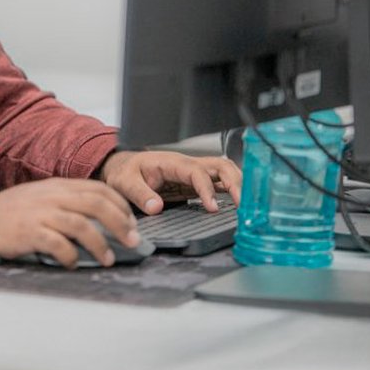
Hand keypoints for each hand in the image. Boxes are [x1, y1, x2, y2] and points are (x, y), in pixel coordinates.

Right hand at [0, 178, 139, 268]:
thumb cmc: (9, 213)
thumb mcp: (40, 198)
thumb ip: (66, 202)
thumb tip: (98, 217)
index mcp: (57, 185)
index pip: (98, 188)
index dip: (120, 205)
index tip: (132, 222)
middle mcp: (52, 196)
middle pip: (96, 204)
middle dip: (120, 223)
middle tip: (132, 241)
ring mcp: (40, 213)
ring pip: (82, 224)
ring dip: (100, 244)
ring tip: (108, 259)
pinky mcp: (28, 232)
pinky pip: (58, 244)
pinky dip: (70, 256)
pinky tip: (72, 263)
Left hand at [98, 150, 241, 215]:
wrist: (124, 167)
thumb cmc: (126, 171)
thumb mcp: (125, 182)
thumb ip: (140, 194)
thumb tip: (156, 207)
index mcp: (173, 162)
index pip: (198, 172)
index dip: (207, 189)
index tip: (212, 207)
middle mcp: (188, 165)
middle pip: (221, 166)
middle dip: (235, 183)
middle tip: (243, 205)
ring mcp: (194, 173)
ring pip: (224, 172)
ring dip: (238, 185)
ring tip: (246, 206)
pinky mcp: (195, 184)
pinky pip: (219, 183)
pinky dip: (232, 191)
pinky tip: (238, 204)